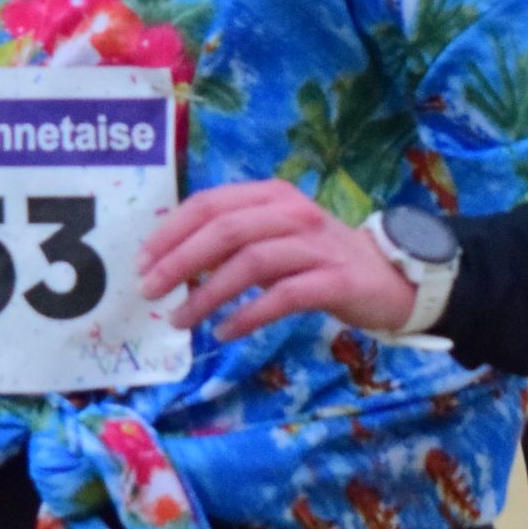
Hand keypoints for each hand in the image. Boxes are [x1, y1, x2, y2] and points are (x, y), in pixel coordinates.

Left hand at [138, 180, 418, 339]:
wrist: (386, 278)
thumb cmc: (315, 259)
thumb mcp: (271, 239)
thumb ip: (229, 243)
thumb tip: (168, 263)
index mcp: (271, 195)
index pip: (210, 204)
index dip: (171, 232)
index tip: (142, 263)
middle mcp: (293, 213)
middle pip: (225, 231)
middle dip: (179, 262)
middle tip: (151, 293)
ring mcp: (315, 246)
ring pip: (250, 263)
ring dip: (207, 295)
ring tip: (181, 321)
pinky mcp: (334, 281)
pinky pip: (283, 297)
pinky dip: (248, 316)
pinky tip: (225, 333)